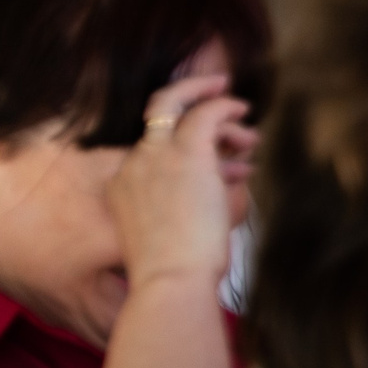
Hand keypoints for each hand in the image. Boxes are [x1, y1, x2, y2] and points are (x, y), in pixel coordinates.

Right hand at [110, 69, 255, 295]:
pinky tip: (242, 110)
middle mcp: (133, 165)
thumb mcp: (166, 238)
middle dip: (185, 96)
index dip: (180, 147)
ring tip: (246, 126)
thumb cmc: (172, 273)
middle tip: (214, 87)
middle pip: (154, 114)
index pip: (147, 150)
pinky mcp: (186, 153)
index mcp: (122, 188)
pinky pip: (206, 112)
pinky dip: (225, 106)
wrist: (170, 279)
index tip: (212, 156)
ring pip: (175, 104)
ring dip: (216, 110)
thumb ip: (181, 212)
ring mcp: (156, 157)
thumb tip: (221, 185)